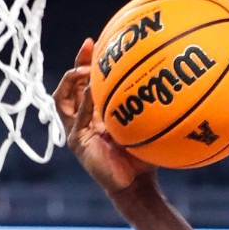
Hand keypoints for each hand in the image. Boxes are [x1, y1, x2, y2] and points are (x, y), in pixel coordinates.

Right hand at [54, 40, 155, 198]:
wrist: (137, 186)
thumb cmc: (145, 160)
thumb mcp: (144, 127)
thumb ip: (144, 107)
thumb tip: (166, 83)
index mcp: (96, 115)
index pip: (85, 82)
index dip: (88, 62)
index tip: (96, 43)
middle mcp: (82, 120)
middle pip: (69, 85)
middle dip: (77, 63)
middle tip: (89, 45)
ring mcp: (76, 130)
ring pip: (62, 97)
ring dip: (72, 80)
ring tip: (85, 68)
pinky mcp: (75, 141)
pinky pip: (76, 115)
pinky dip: (83, 101)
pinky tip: (91, 89)